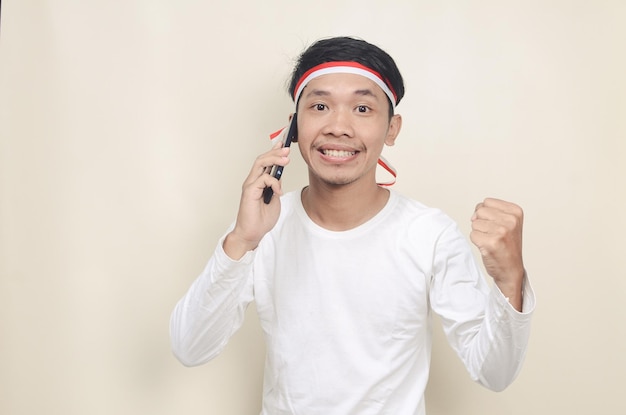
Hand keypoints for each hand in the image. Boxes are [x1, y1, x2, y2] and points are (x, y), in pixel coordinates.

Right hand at [223, 140, 289, 259]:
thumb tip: (279, 178)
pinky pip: (262, 179)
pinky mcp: (249, 192)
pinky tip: (278, 190)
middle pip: (262, 159)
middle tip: (287, 149)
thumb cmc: (261, 219)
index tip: (283, 143)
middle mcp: (252, 181)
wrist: (252, 234)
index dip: (273, 151)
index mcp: (259, 182)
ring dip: (274, 159)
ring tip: (286, 159)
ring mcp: (250, 185)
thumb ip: (276, 187)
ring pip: (260, 164)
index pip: (266, 162)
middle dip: (275, 152)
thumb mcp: (275, 200)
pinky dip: (273, 182)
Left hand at [470, 198, 524, 309]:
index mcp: (516, 212)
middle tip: (492, 234)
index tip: (496, 225)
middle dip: (481, 223)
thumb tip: (474, 214)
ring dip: (479, 233)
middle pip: (479, 211)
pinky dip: (477, 241)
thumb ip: (491, 212)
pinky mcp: (491, 242)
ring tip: (491, 241)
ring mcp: (501, 231)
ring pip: (474, 223)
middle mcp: (510, 220)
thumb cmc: (507, 246)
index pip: (487, 202)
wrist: (511, 270)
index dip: (485, 214)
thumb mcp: (508, 223)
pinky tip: (488, 247)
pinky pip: (472, 235)